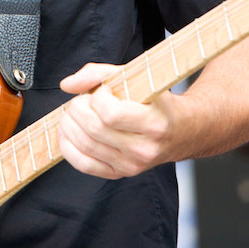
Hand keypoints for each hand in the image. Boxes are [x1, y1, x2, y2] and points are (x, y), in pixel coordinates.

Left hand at [58, 63, 175, 178]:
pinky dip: (68, 146)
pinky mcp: (120, 174)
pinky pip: (83, 164)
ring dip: (69, 124)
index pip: (111, 114)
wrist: (182, 131)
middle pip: (94, 129)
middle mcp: (144, 150)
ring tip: (75, 111)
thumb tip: (66, 85)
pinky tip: (68, 131)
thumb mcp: (135, 78)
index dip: (98, 97)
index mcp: (154, 124)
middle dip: (77, 108)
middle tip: (81, 99)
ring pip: (85, 146)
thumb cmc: (156, 101)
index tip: (103, 90)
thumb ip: (99, 73)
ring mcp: (132, 166)